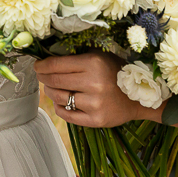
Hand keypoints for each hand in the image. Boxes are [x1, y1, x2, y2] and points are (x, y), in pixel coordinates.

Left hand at [35, 52, 158, 127]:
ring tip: (52, 88)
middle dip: (43, 78)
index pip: (56, 65)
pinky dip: (59, 108)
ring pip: (58, 98)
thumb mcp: (100, 56)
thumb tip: (49, 56)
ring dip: (50, 92)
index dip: (42, 66)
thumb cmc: (116, 72)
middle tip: (41, 76)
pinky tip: (61, 102)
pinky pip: (66, 115)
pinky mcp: (95, 120)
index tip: (37, 66)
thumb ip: (78, 56)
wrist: (140, 98)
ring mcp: (94, 104)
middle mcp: (93, 83)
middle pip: (54, 81)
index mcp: (93, 64)